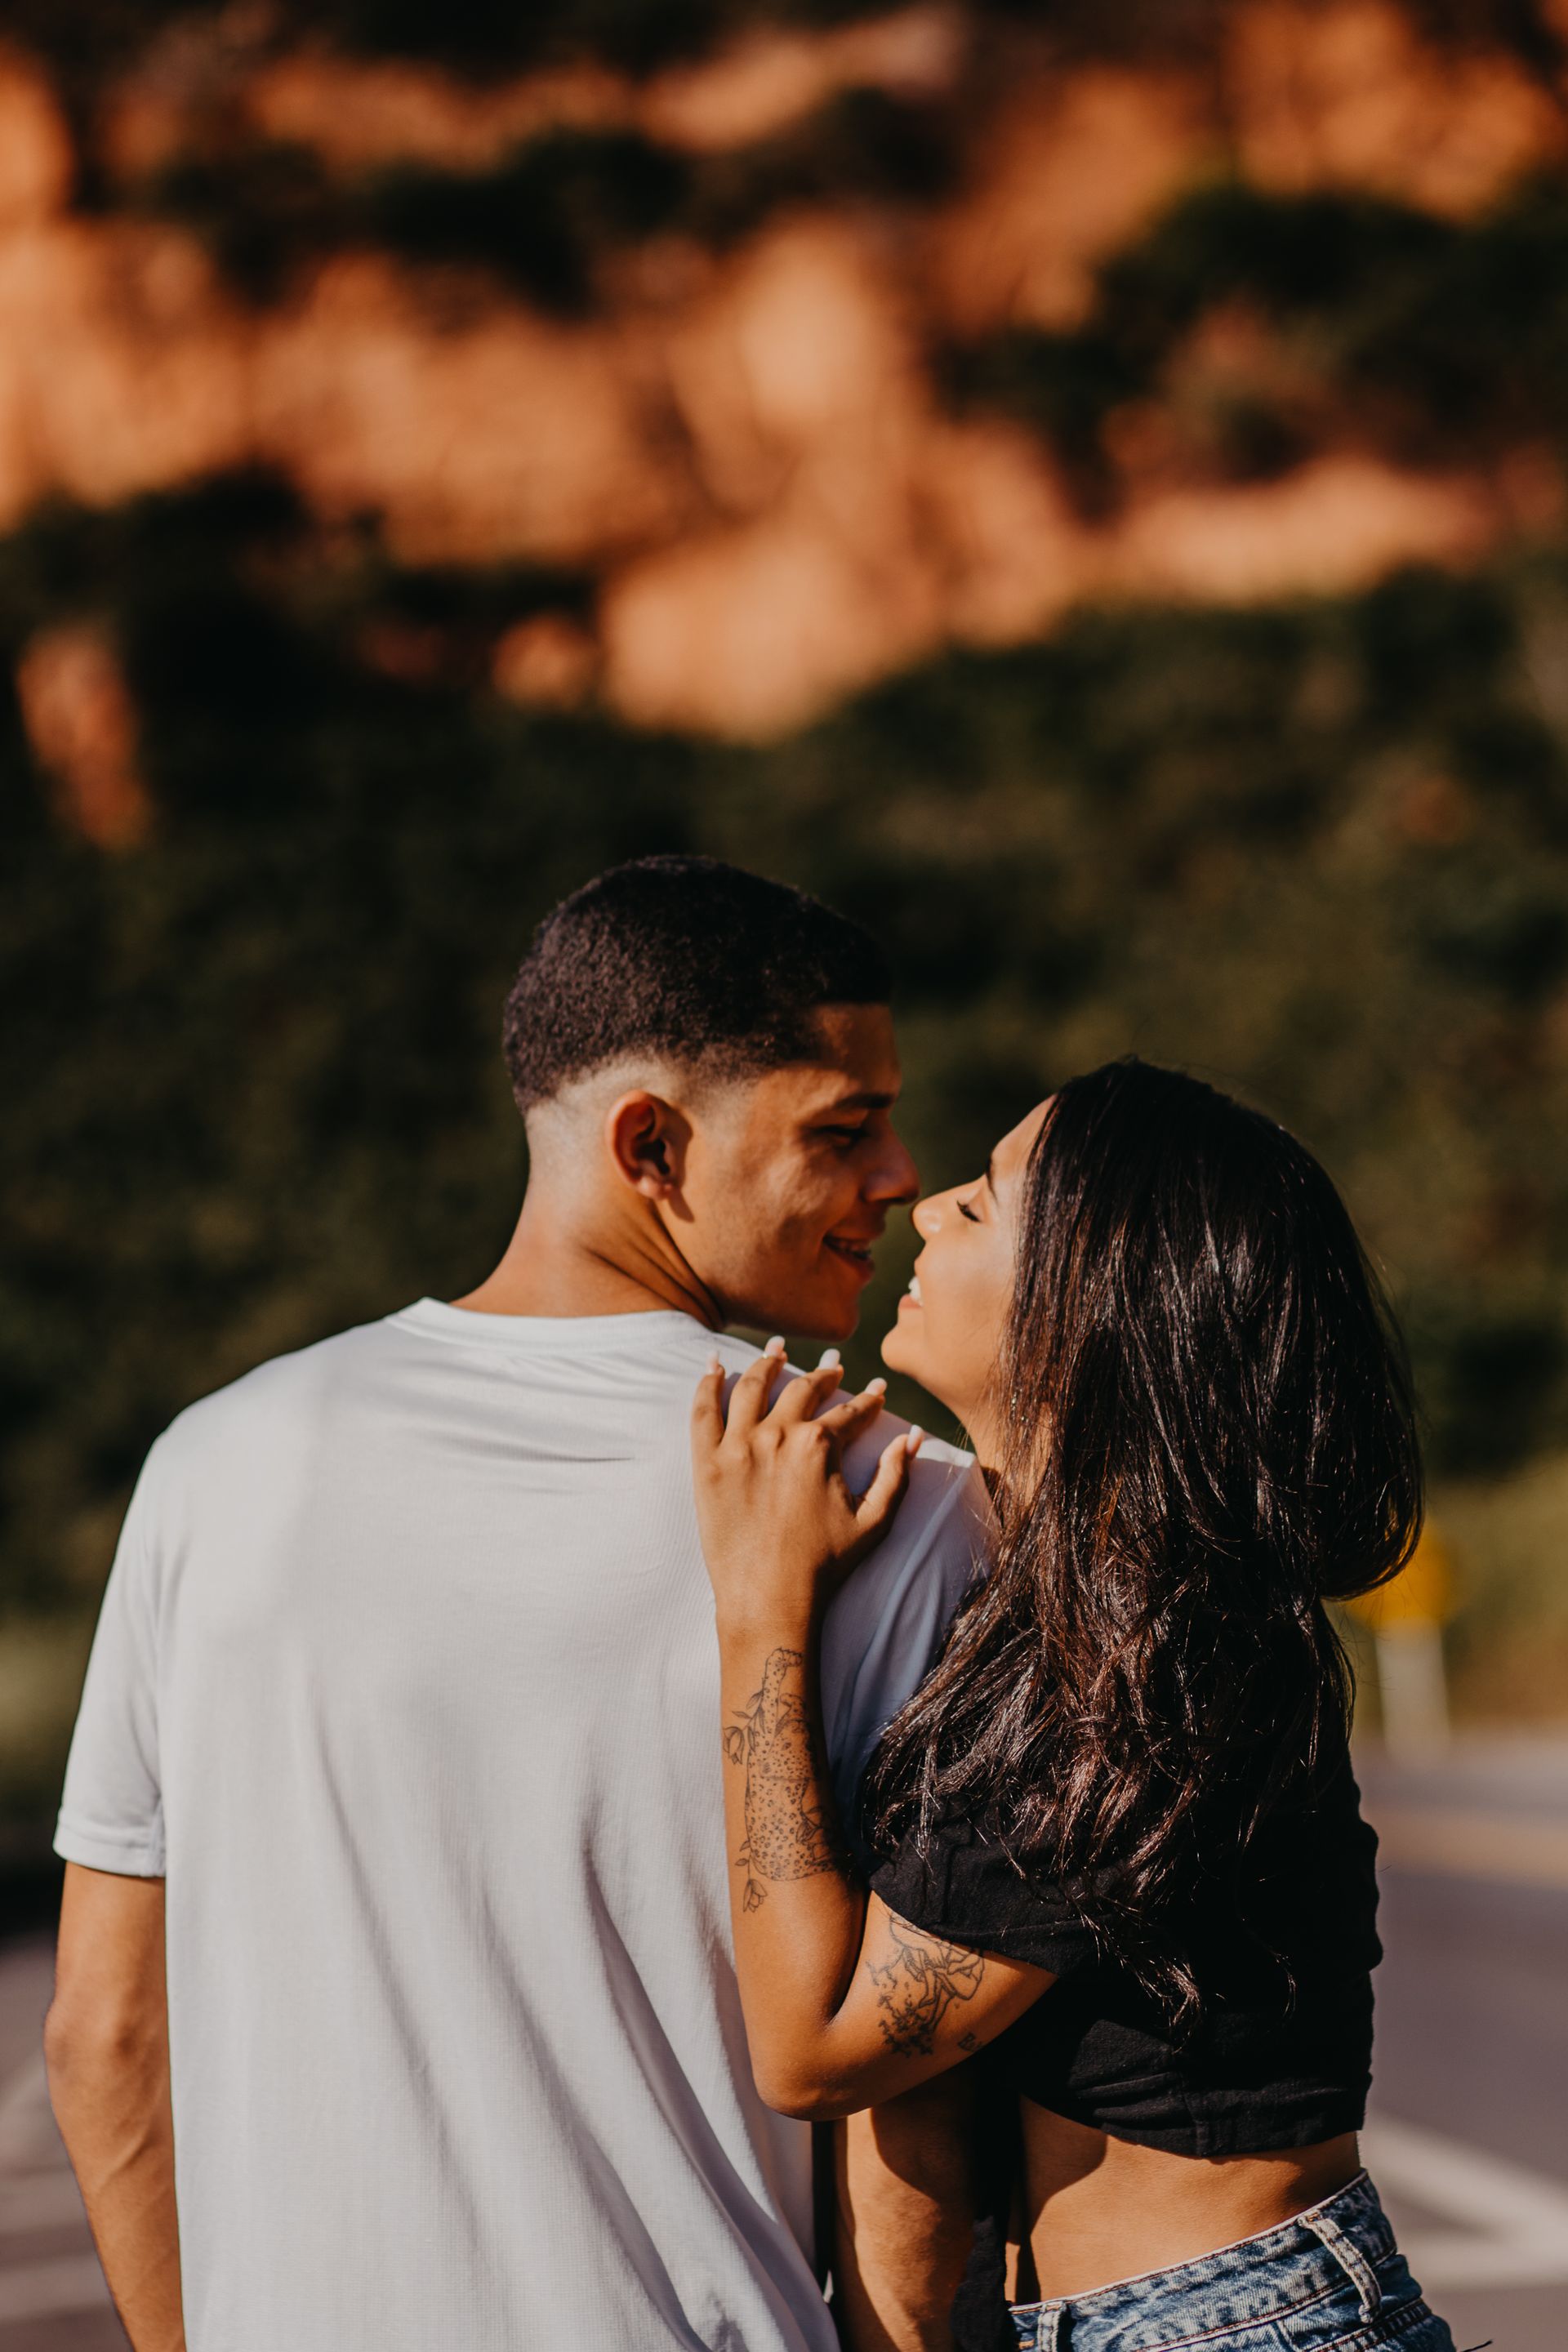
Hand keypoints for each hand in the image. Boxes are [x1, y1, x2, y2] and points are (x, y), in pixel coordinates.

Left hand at [691, 1343, 919, 1633]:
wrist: (768, 1598)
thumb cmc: (825, 1565)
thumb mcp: (874, 1520)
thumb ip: (897, 1475)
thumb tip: (913, 1436)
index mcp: (821, 1445)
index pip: (850, 1411)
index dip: (868, 1400)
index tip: (876, 1390)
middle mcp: (779, 1434)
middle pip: (802, 1389)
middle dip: (823, 1373)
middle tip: (833, 1365)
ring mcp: (738, 1445)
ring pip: (752, 1387)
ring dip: (767, 1362)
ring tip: (777, 1349)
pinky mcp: (706, 1462)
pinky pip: (703, 1411)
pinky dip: (707, 1383)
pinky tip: (713, 1365)